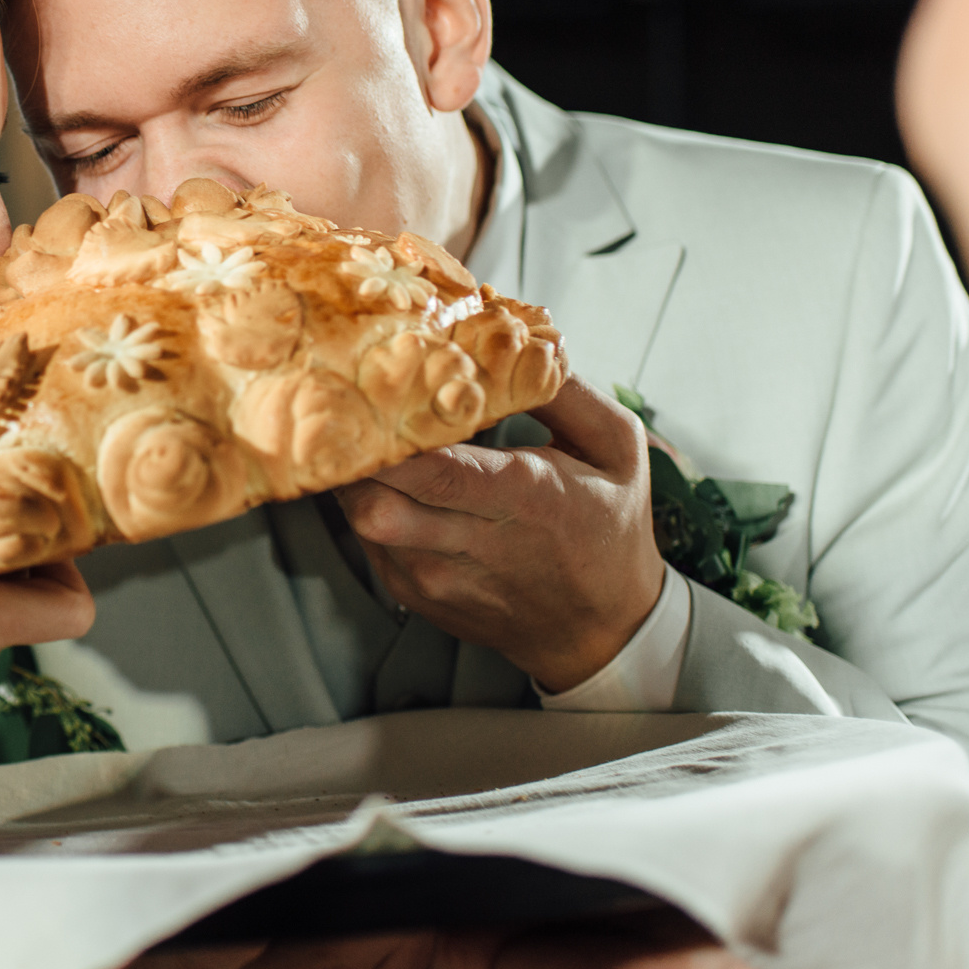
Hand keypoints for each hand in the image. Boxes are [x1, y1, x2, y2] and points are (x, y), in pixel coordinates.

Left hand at [336, 374, 660, 692]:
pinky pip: (366, 541)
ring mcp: (436, 577)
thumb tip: (521, 335)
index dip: (395, 435)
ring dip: (355, 476)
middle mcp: (473, 546)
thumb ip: (568, 392)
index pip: (438, 471)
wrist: (602, 633)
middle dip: (354, 454)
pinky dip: (368, 504)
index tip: (379, 390)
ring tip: (365, 435)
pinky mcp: (414, 594)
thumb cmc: (610, 530)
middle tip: (351, 405)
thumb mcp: (618, 449)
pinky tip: (387, 479)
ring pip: (362, 520)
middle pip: (377, 501)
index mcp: (526, 500)